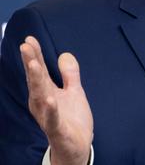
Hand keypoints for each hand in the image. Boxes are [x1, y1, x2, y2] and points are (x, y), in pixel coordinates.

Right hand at [20, 36, 93, 164]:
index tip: (29, 39)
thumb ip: (70, 74)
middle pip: (37, 80)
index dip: (35, 55)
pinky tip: (51, 98)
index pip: (40, 71)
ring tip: (34, 64)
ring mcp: (49, 116)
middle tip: (25, 46)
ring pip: (41, 96)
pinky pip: (54, 119)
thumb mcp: (74, 92)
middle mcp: (43, 103)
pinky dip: (52, 109)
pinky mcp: (58, 129)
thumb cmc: (71, 119)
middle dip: (31, 63)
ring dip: (37, 81)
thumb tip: (64, 54)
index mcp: (46, 92)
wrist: (77, 146)